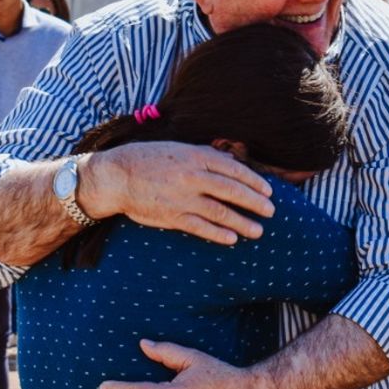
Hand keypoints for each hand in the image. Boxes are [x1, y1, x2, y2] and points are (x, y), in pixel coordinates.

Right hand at [78, 141, 273, 245]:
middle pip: (232, 191)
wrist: (117, 176)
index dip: (254, 181)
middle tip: (271, 211)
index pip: (234, 169)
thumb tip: (231, 159)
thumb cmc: (149, 159)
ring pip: (220, 212)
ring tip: (258, 231)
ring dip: (242, 222)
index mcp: (195, 157)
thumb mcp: (178, 149)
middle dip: (255, 202)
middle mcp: (192, 177)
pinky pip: (200, 227)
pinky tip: (232, 239)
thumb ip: (205, 154)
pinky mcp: (172, 216)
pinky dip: (218, 234)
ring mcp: (182, 198)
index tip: (269, 191)